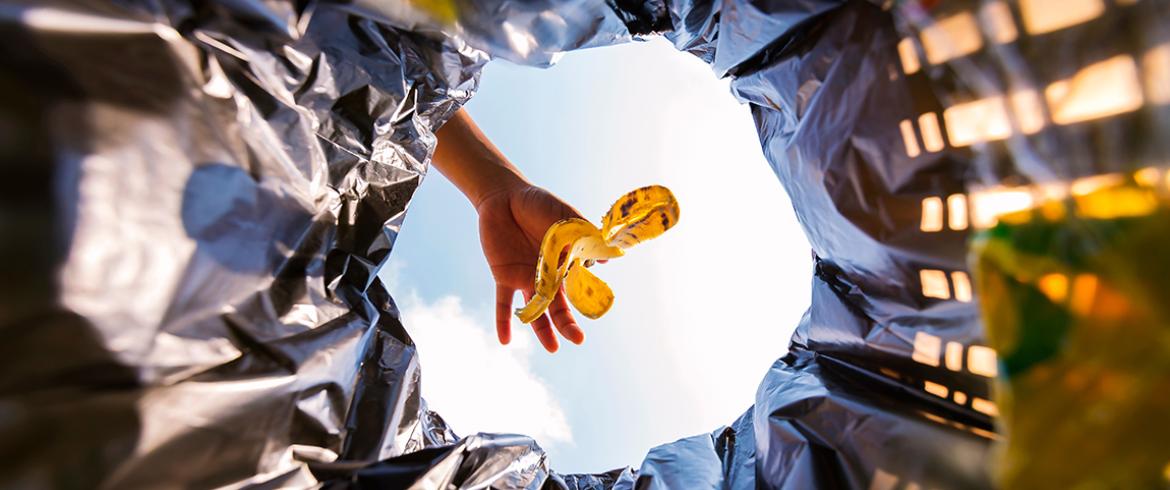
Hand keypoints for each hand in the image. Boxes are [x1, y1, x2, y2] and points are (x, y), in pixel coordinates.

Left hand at [476, 184, 585, 351]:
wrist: (505, 196)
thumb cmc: (539, 204)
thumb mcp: (566, 218)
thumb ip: (586, 237)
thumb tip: (608, 260)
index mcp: (565, 264)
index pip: (577, 289)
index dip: (585, 301)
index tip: (595, 312)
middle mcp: (547, 277)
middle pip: (558, 306)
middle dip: (568, 324)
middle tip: (578, 339)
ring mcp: (526, 279)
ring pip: (535, 310)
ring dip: (543, 330)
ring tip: (554, 349)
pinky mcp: (504, 277)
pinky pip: (503, 303)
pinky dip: (503, 321)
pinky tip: (505, 341)